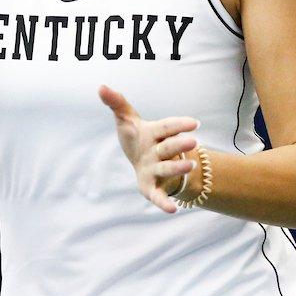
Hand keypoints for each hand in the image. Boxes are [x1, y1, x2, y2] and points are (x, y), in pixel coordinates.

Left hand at [98, 84, 197, 212]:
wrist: (144, 162)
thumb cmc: (137, 138)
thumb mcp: (125, 119)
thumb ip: (116, 102)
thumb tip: (101, 86)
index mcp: (154, 134)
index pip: (167, 126)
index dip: (178, 124)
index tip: (194, 123)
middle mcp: (159, 151)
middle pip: (169, 147)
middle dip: (180, 144)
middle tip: (194, 142)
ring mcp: (157, 169)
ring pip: (168, 168)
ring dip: (178, 168)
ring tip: (189, 166)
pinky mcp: (152, 187)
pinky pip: (158, 195)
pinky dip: (164, 202)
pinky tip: (172, 210)